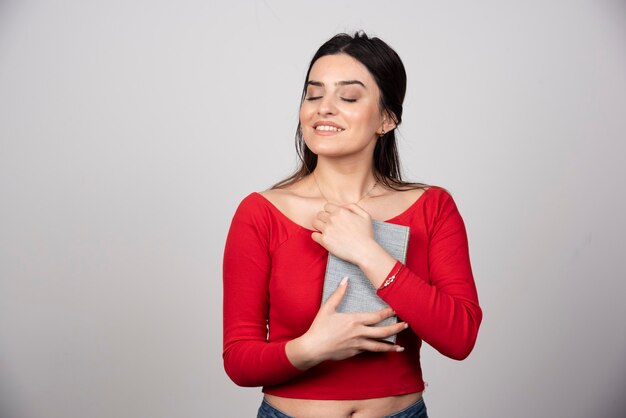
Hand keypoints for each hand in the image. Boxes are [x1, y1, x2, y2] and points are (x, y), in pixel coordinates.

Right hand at [286, 277, 407, 369]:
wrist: (313, 348)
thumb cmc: (319, 328)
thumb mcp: (328, 308)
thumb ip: (338, 293)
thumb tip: (346, 279)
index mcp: (354, 321)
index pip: (376, 317)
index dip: (388, 313)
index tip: (396, 310)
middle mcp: (359, 333)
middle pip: (382, 332)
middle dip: (396, 329)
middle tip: (406, 326)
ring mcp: (357, 345)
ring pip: (378, 346)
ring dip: (391, 346)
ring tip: (401, 347)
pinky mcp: (354, 353)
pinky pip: (369, 351)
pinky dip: (378, 351)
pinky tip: (382, 350)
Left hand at [311, 203, 376, 264]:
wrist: (364, 251)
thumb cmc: (366, 234)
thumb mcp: (365, 215)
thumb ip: (353, 206)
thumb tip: (342, 206)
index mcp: (341, 211)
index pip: (327, 206)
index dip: (330, 211)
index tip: (333, 218)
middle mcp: (333, 219)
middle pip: (319, 214)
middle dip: (324, 218)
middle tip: (330, 225)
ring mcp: (327, 229)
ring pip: (315, 223)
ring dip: (319, 226)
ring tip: (326, 231)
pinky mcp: (324, 241)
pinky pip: (313, 235)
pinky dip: (317, 236)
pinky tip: (324, 238)